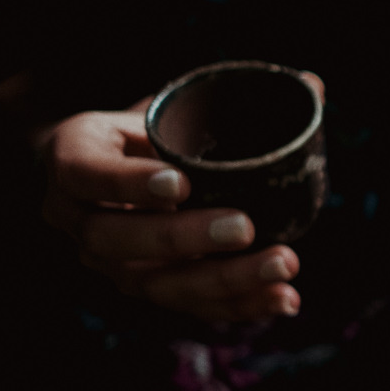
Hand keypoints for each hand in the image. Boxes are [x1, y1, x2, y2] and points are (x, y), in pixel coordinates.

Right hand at [39, 105, 300, 321]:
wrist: (113, 173)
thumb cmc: (146, 133)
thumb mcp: (167, 106)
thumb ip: (228, 97)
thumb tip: (314, 84)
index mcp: (74, 159)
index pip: (86, 174)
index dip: (128, 183)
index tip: (180, 182)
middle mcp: (77, 218)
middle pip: (117, 239)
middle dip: (185, 238)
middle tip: (244, 225)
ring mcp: (108, 262)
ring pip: (155, 282)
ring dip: (224, 279)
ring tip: (281, 264)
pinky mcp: (144, 288)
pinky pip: (188, 306)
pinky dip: (239, 304)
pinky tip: (283, 298)